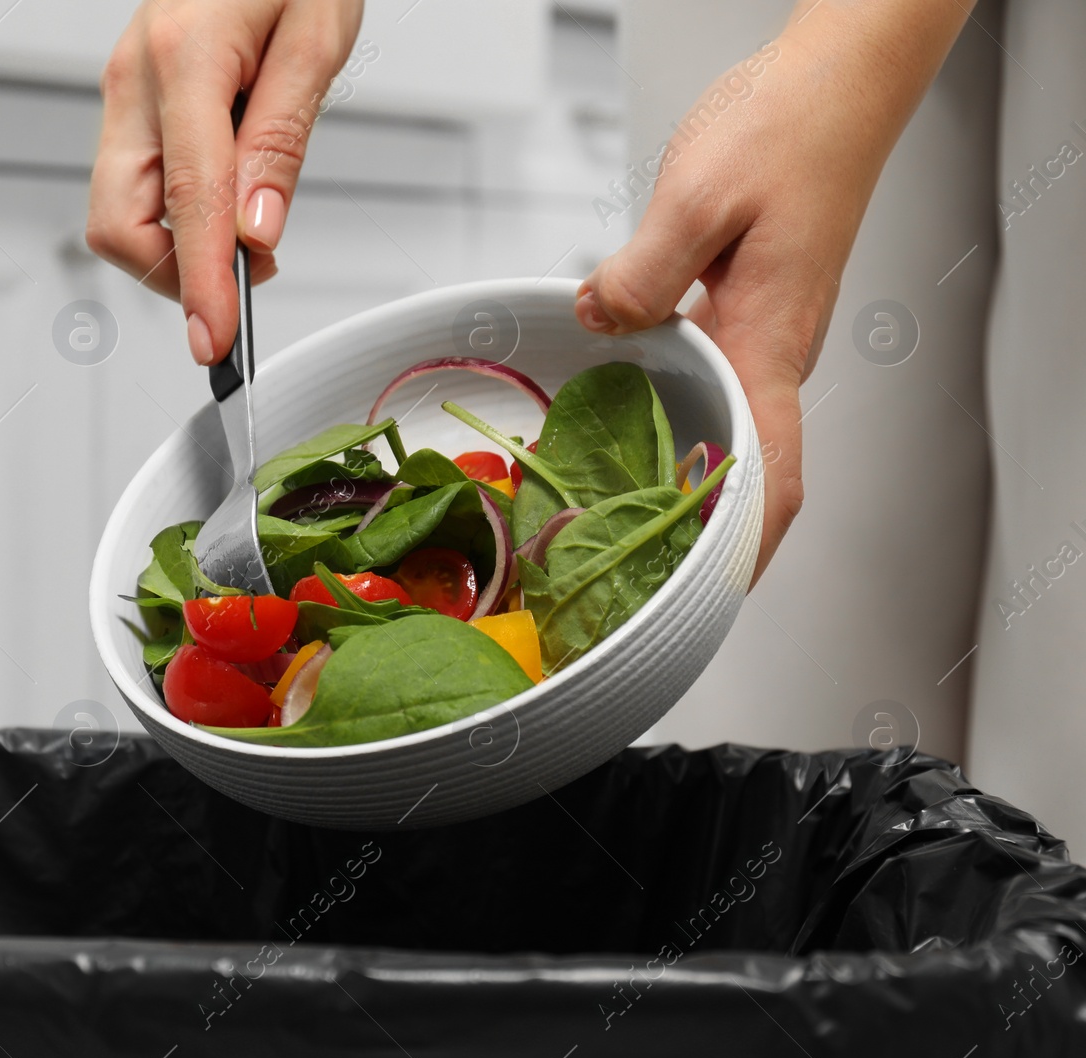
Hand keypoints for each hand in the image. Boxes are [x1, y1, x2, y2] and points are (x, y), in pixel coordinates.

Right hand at [87, 0, 364, 363]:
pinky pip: (138, 181)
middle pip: (117, 222)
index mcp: (181, 60)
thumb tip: (256, 232)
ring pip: (119, 210)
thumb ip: (281, 140)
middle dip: (171, 274)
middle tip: (244, 283)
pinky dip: (174, 215)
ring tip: (247, 239)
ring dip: (175, 247)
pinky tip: (224, 204)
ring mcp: (125, 89)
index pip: (186, 204)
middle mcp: (134, 79)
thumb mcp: (316, 37)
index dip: (200, 285)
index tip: (217, 341)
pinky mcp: (133, 97)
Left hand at [573, 2, 968, 582]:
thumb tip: (600, 319)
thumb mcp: (695, 198)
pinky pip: (716, 383)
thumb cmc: (787, 129)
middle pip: (754, 467)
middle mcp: (777, 348)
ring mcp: (767, 332)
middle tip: (639, 571)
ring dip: (690, 476)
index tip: (710, 597)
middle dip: (707, 528)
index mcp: (772, 340)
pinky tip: (627, 418)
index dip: (747, 545)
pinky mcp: (751, 309)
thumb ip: (642, 275)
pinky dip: (681, 416)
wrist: (833, 84)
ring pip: (732, 426)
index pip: (775, 472)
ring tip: (622, 515)